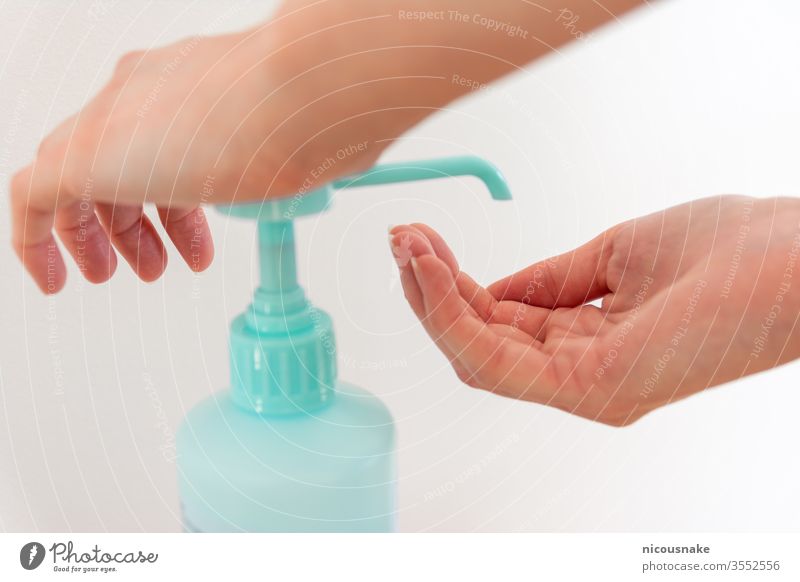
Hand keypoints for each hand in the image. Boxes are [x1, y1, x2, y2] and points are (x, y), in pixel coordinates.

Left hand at [11, 0, 643, 293]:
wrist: (310, 87)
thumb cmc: (326, 112)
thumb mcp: (306, 149)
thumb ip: (290, 167)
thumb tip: (318, 181)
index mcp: (188, 90)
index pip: (160, 146)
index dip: (173, 202)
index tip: (189, 240)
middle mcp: (142, 97)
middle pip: (112, 164)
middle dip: (135, 222)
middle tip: (152, 265)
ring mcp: (111, 124)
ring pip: (73, 185)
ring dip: (101, 237)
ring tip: (121, 276)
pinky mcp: (84, 156)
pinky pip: (32, 204)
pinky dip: (40, 245)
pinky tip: (58, 279)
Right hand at [390, 196, 799, 424]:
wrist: (796, 257)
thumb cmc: (728, 252)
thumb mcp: (615, 256)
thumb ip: (550, 281)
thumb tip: (494, 287)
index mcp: (590, 344)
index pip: (501, 324)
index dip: (456, 285)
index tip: (422, 241)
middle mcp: (582, 374)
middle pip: (480, 343)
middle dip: (432, 291)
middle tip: (401, 239)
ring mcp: (587, 387)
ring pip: (479, 356)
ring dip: (433, 303)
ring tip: (407, 248)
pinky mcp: (593, 389)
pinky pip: (500, 362)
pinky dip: (457, 318)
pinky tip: (432, 275)